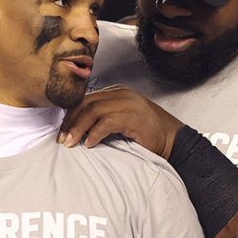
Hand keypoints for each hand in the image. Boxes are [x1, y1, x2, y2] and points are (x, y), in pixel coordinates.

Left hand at [59, 85, 183, 158]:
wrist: (174, 139)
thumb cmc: (148, 135)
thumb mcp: (123, 121)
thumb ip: (104, 119)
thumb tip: (79, 131)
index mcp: (117, 93)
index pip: (85, 99)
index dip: (70, 115)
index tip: (62, 131)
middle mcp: (121, 94)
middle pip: (86, 102)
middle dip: (70, 121)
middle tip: (62, 139)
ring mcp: (128, 103)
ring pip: (93, 110)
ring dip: (78, 128)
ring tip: (71, 143)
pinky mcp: (133, 116)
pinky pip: (106, 122)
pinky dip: (94, 134)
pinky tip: (89, 144)